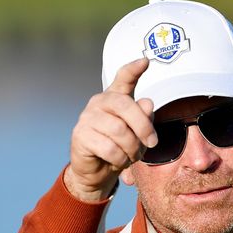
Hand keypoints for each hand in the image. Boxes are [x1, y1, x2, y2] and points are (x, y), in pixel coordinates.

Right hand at [64, 58, 156, 200]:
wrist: (98, 170)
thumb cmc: (121, 147)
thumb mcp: (138, 133)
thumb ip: (143, 118)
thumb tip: (147, 103)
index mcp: (116, 98)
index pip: (123, 78)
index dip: (133, 70)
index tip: (145, 61)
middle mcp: (100, 102)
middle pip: (125, 106)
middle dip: (143, 127)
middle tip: (152, 143)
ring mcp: (87, 117)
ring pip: (119, 130)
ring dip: (132, 148)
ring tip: (132, 155)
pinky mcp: (80, 135)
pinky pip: (109, 148)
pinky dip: (120, 158)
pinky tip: (118, 160)